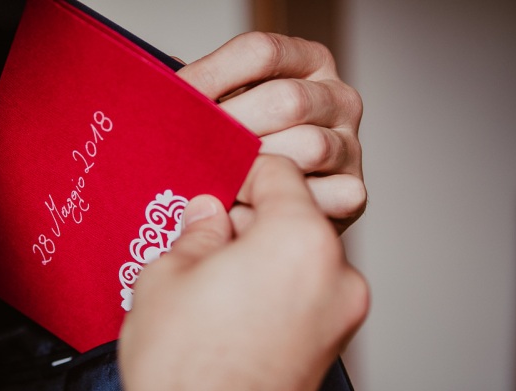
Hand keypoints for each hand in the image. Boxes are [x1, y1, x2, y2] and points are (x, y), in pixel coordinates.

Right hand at [118, 155, 368, 390]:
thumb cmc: (181, 364)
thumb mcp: (169, 275)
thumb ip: (198, 232)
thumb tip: (209, 214)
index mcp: (301, 240)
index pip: (281, 173)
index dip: (242, 171)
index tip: (219, 183)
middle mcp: (337, 276)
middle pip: (295, 220)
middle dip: (252, 220)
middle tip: (207, 237)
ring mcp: (341, 319)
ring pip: (301, 261)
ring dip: (264, 258)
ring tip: (214, 281)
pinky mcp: (331, 353)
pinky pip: (306, 299)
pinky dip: (277, 291)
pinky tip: (232, 310)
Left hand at [178, 33, 364, 232]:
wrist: (280, 211)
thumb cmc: (245, 153)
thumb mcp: (228, 109)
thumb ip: (203, 95)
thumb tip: (161, 83)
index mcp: (307, 62)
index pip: (261, 51)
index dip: (213, 75)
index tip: (176, 100)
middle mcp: (337, 98)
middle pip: (287, 100)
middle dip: (232, 129)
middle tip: (191, 152)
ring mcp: (350, 145)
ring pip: (308, 147)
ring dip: (256, 170)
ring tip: (216, 186)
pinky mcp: (354, 192)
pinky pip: (321, 195)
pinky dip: (279, 208)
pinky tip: (243, 214)